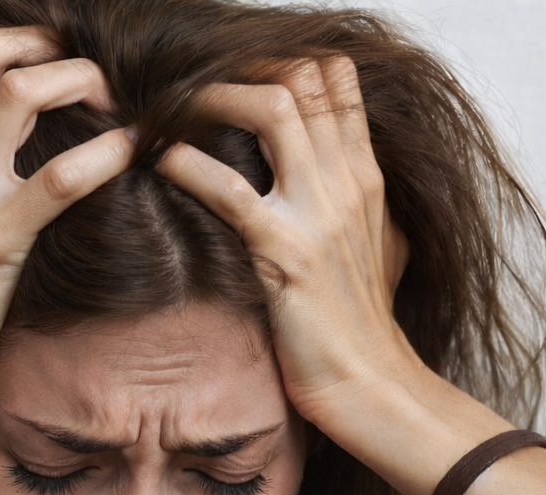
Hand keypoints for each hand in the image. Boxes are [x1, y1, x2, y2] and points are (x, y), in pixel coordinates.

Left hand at [153, 57, 418, 432]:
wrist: (371, 382)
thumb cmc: (364, 325)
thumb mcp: (382, 252)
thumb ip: (365, 209)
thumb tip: (350, 185)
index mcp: (366, 178)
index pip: (336, 79)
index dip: (283, 61)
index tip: (236, 76)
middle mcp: (346, 182)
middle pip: (303, 76)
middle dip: (242, 68)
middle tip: (194, 87)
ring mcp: (318, 213)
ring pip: (272, 108)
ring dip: (213, 97)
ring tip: (174, 111)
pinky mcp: (284, 253)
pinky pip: (229, 190)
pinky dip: (188, 165)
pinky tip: (163, 162)